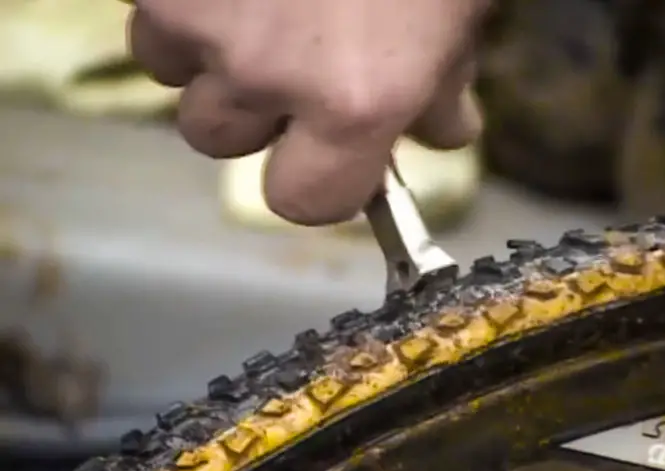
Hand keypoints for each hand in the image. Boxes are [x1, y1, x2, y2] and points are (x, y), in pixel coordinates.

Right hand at [128, 0, 487, 224]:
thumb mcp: (461, 13)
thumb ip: (443, 86)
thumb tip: (443, 132)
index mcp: (355, 102)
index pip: (301, 201)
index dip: (315, 183)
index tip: (327, 158)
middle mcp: (264, 72)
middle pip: (217, 140)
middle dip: (250, 113)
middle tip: (287, 64)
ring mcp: (197, 9)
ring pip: (170, 73)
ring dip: (205, 53)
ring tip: (256, 1)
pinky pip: (148, 8)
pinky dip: (184, 0)